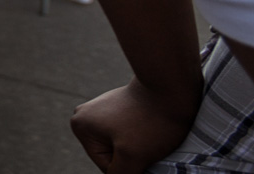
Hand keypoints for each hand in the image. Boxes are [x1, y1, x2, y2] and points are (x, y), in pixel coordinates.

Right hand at [70, 79, 195, 172]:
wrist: (173, 87)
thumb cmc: (151, 122)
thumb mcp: (133, 157)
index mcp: (79, 125)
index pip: (106, 167)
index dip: (129, 166)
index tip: (144, 150)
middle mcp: (85, 114)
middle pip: (113, 155)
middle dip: (134, 156)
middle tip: (149, 144)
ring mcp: (102, 108)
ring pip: (123, 144)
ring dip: (141, 147)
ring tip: (153, 135)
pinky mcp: (120, 105)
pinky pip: (130, 132)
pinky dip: (144, 136)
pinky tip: (154, 127)